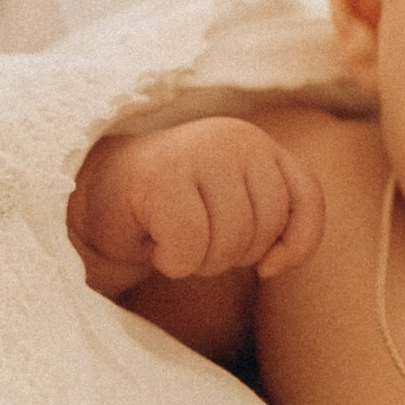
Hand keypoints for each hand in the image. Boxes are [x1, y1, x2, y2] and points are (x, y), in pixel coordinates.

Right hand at [69, 117, 325, 288]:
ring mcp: (198, 152)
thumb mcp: (236, 207)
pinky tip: (154, 241)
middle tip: (195, 239)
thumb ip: (274, 223)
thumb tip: (274, 266)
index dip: (296, 244)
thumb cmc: (173, 210)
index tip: (266, 267)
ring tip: (174, 237)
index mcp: (258, 143)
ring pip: (229, 243)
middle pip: (264, 230)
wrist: (97, 197)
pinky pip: (190, 249)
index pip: (306, 199)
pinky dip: (173, 262)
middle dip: (231, 255)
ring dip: (199, 261)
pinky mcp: (161, 178)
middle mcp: (235, 138)